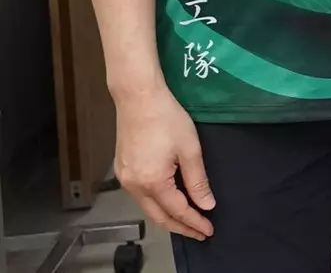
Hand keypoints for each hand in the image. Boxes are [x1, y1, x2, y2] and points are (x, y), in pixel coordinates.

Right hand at [112, 83, 214, 239]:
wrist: (139, 98)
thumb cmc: (167, 118)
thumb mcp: (190, 149)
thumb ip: (197, 180)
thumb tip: (206, 204)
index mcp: (153, 182)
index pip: (177, 211)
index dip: (194, 222)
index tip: (208, 231)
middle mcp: (134, 186)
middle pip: (158, 216)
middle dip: (180, 227)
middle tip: (199, 233)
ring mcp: (125, 179)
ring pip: (147, 208)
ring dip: (167, 217)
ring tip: (187, 221)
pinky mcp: (122, 170)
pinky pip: (140, 196)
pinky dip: (156, 204)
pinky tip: (168, 202)